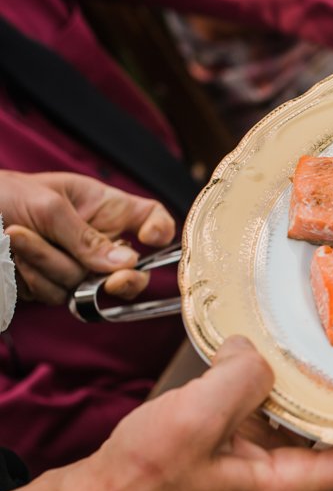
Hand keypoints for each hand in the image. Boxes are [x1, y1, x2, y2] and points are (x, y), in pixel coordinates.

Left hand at [0, 170, 174, 305]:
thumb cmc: (6, 195)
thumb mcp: (49, 207)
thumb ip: (87, 237)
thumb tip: (127, 263)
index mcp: (106, 208)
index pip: (150, 219)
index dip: (161, 231)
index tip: (150, 239)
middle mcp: (96, 240)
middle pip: (130, 270)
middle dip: (122, 278)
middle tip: (113, 279)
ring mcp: (74, 267)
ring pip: (85, 285)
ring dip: (51, 265)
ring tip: (18, 237)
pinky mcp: (50, 288)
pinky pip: (56, 295)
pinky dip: (35, 278)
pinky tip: (15, 258)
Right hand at [87, 336, 332, 490]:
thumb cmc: (145, 477)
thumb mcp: (200, 415)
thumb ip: (245, 376)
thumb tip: (257, 352)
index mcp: (292, 487)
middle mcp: (292, 480)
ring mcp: (270, 463)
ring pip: (320, 418)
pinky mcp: (247, 446)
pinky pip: (285, 408)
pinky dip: (292, 382)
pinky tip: (293, 351)